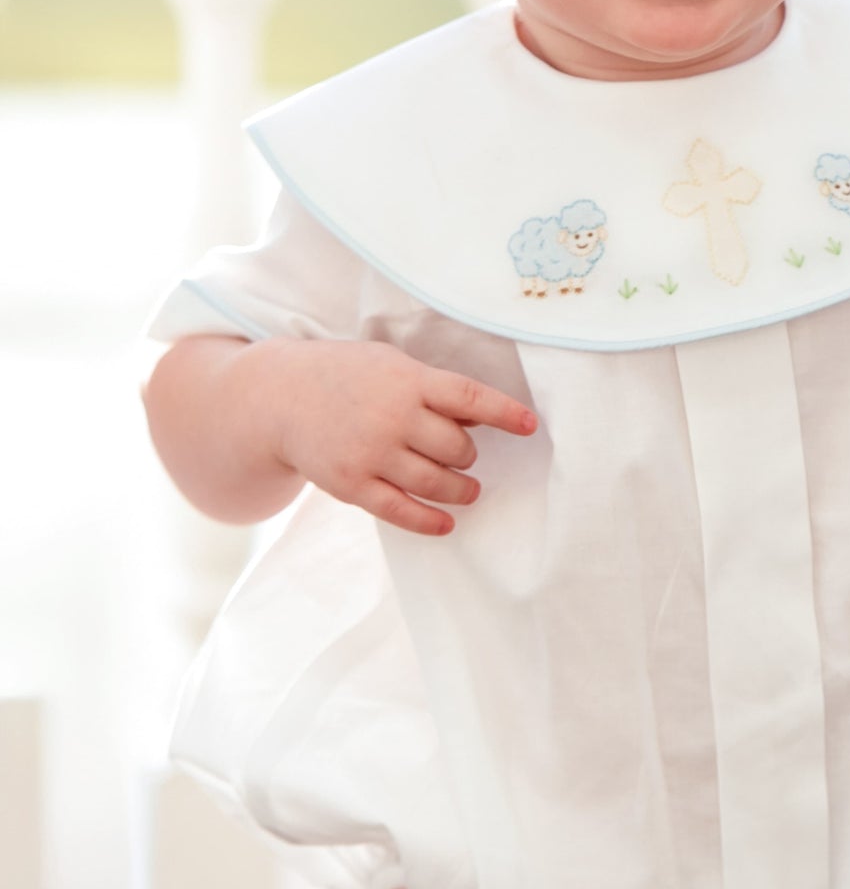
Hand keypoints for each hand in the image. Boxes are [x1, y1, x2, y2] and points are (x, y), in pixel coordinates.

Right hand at [257, 338, 536, 536]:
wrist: (280, 397)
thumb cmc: (348, 377)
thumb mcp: (391, 365)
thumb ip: (433, 388)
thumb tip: (482, 414)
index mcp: (407, 380)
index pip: (469, 398)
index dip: (505, 414)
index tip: (530, 426)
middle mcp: (392, 417)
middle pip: (457, 447)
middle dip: (468, 455)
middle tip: (465, 455)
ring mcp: (371, 453)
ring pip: (436, 482)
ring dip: (461, 490)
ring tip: (468, 489)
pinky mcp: (353, 485)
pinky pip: (401, 511)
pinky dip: (430, 521)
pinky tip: (447, 523)